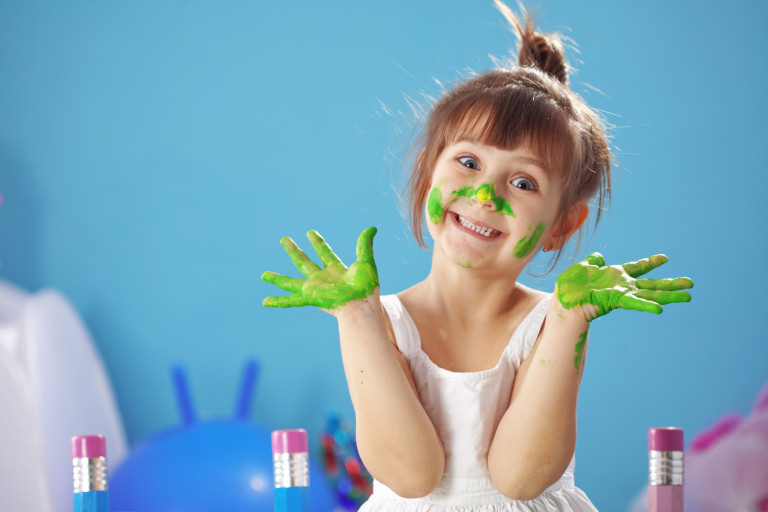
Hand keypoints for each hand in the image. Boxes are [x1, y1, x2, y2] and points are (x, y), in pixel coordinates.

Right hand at [261, 227, 378, 309]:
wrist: (361, 305)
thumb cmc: (366, 288)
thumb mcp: (366, 262)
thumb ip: (365, 245)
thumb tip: (373, 228)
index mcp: (336, 270)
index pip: (324, 252)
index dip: (317, 242)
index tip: (310, 232)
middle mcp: (322, 279)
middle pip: (304, 262)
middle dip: (294, 250)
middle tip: (284, 239)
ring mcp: (314, 288)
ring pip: (291, 282)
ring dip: (277, 278)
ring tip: (264, 275)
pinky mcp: (309, 298)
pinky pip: (290, 300)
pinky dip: (277, 301)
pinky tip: (265, 302)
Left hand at [555, 253, 692, 319]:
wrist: (563, 300)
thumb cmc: (570, 286)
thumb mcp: (583, 268)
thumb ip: (593, 262)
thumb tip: (599, 257)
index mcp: (615, 275)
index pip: (637, 267)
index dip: (650, 262)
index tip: (666, 258)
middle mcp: (622, 285)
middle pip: (652, 284)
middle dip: (672, 284)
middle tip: (691, 284)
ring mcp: (622, 293)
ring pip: (650, 294)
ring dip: (669, 295)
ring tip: (689, 296)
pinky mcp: (617, 301)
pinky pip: (634, 303)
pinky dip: (647, 305)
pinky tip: (661, 309)